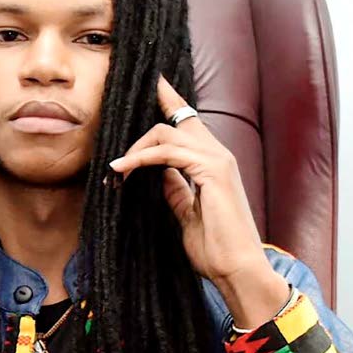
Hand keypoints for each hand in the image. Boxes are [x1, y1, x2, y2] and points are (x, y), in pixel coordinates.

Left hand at [108, 75, 287, 325]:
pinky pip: (168, 152)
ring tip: (115, 169)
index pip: (189, 123)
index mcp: (213, 162)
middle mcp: (218, 154)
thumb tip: (158, 173)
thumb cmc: (215, 248)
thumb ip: (175, 190)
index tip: (152, 83)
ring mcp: (218, 160)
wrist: (237, 269)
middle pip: (178, 117)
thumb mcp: (187, 214)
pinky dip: (142, 158)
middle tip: (116, 125)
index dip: (170, 100)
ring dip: (135, 149)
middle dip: (148, 112)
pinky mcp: (212, 171)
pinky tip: (123, 170)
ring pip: (167, 132)